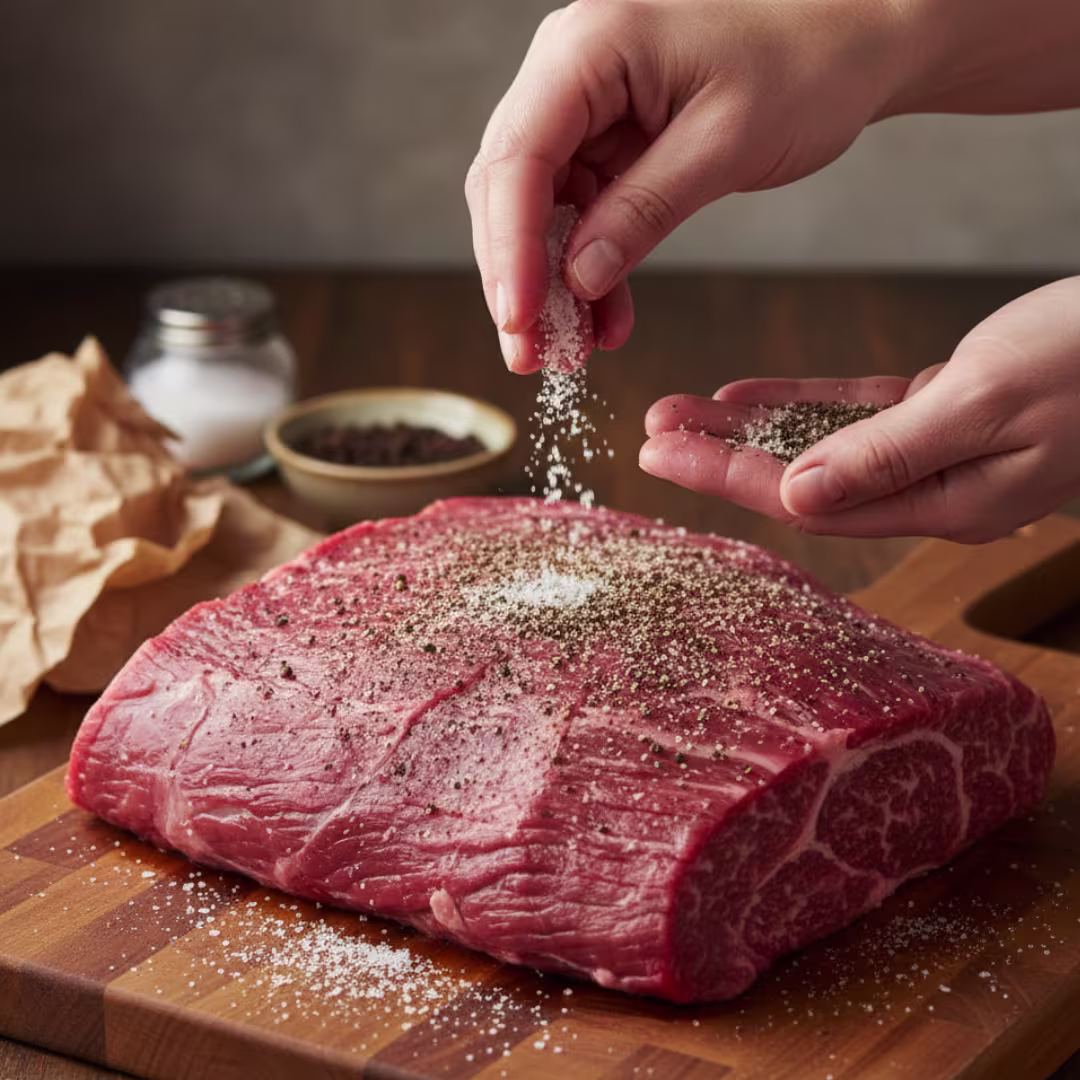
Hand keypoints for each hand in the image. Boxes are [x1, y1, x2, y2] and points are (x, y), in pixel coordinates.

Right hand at [466, 0, 908, 371]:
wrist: (853, 42)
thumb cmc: (806, 66)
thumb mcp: (724, 145)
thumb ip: (643, 211)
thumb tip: (576, 280)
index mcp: (590, 47)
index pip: (518, 158)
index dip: (510, 248)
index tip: (519, 320)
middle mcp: (569, 68)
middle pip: (508, 186)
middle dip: (518, 277)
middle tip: (530, 355)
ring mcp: (584, 103)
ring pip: (535, 208)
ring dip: (549, 284)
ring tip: (569, 351)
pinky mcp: (606, 138)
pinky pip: (578, 213)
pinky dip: (586, 269)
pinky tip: (603, 319)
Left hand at [640, 277, 1079, 540]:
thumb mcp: (987, 404)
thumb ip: (889, 454)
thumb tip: (796, 495)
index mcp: (940, 503)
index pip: (807, 500)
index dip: (726, 477)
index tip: (659, 454)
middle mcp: (929, 488)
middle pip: (799, 479)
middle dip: (720, 457)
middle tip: (649, 433)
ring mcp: (934, 451)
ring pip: (816, 444)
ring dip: (747, 428)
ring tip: (678, 411)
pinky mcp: (940, 409)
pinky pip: (851, 412)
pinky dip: (798, 400)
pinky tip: (745, 394)